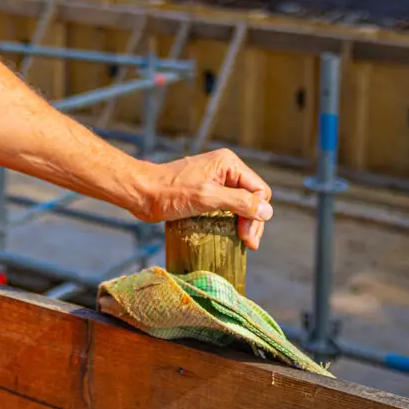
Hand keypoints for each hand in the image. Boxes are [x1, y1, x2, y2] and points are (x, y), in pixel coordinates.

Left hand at [130, 148, 273, 249]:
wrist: (141, 193)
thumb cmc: (169, 193)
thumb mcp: (207, 197)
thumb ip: (239, 202)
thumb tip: (267, 211)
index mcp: (228, 163)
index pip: (259, 190)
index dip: (257, 214)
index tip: (246, 237)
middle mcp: (224, 169)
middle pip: (252, 198)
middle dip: (252, 221)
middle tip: (248, 244)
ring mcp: (215, 181)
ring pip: (241, 204)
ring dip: (243, 222)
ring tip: (241, 242)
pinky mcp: (205, 193)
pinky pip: (227, 207)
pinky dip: (231, 220)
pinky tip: (230, 234)